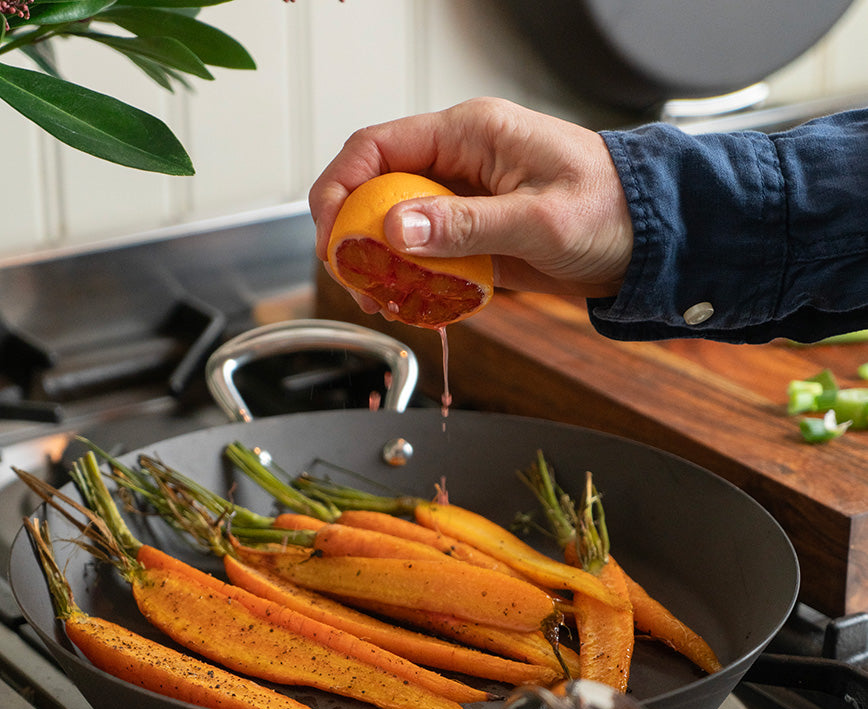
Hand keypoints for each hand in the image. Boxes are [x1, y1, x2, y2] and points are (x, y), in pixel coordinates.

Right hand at [309, 97, 632, 300]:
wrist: (649, 240)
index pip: (377, 149)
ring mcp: (464, 202)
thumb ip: (466, 224)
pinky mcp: (473, 236)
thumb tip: (395, 231)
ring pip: (395, 228)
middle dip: (353, 237)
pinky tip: (413, 303)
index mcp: (470, 134)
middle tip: (355, 283)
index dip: (340, 190)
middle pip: (376, 191)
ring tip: (381, 301)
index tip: (330, 239)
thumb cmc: (612, 209)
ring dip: (380, 265)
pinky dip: (411, 280)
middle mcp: (459, 163)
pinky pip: (426, 255)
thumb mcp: (540, 219)